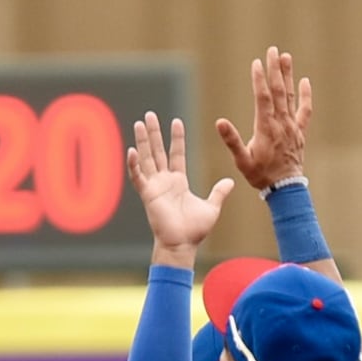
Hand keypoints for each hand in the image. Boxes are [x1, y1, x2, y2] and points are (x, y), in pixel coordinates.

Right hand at [131, 114, 233, 265]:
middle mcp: (164, 181)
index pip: (176, 154)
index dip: (176, 138)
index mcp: (178, 182)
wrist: (183, 245)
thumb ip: (219, 193)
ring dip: (142, 141)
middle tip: (149, 115)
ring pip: (146, 159)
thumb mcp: (211, 207)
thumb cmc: (195, 230)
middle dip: (154, 133)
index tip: (176, 121)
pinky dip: (134, 165)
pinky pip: (138, 177)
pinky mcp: (147, 195)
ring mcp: (154, 187)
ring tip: (139, 123)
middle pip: (158, 151)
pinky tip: (131, 151)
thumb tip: (230, 182)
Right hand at [214, 45, 312, 190]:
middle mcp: (281, 123)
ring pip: (290, 96)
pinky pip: (304, 110)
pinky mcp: (299, 132)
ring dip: (288, 76)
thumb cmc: (261, 176)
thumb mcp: (242, 160)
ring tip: (286, 57)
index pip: (263, 98)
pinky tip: (304, 81)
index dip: (260, 79)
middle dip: (274, 69)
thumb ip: (232, 141)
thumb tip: (219, 122)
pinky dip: (305, 96)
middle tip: (273, 50)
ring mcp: (292, 126)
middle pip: (278, 91)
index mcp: (266, 128)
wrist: (285, 189)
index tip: (257, 62)